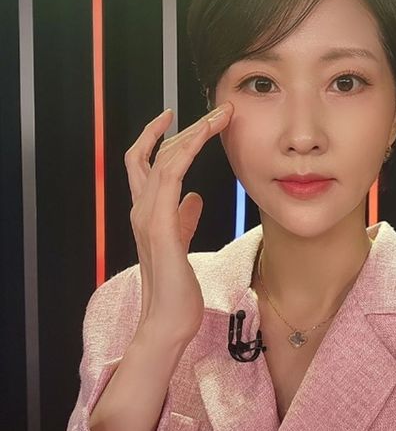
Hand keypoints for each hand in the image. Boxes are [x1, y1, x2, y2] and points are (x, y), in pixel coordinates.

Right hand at [124, 101, 233, 348]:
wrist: (168, 319)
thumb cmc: (176, 287)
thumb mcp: (181, 243)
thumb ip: (183, 218)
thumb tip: (194, 198)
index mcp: (147, 212)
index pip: (147, 162)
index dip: (160, 136)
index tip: (181, 118)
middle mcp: (142, 208)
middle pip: (154, 153)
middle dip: (185, 128)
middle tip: (216, 111)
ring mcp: (148, 216)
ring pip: (164, 158)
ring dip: (192, 133)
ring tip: (218, 117)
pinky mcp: (160, 226)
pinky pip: (170, 177)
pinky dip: (185, 152)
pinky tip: (203, 139)